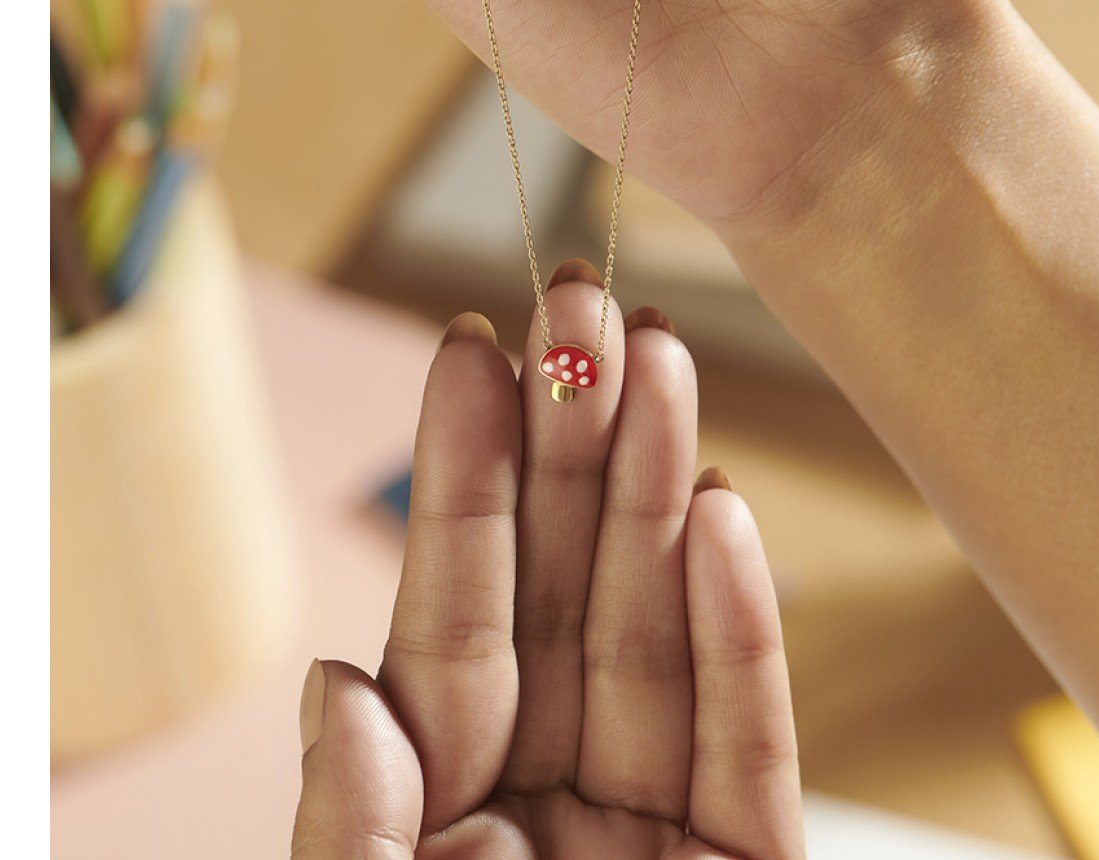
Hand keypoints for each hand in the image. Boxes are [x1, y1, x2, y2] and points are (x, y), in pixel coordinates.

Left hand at [291, 263, 803, 857]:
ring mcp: (653, 820)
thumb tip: (336, 679)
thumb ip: (350, 821)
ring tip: (659, 359)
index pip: (456, 615)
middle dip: (576, 439)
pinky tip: (719, 508)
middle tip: (581, 305)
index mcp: (450, 795)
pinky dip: (740, 621)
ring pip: (659, 628)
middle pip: (566, 589)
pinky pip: (748, 736)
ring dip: (658, 487)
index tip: (470, 349)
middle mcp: (551, 786)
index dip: (465, 477)